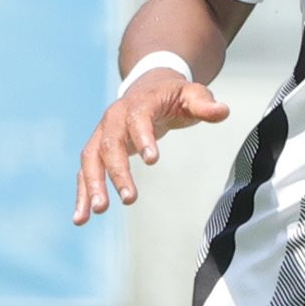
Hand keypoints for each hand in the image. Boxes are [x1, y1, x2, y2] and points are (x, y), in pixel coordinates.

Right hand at [75, 67, 229, 224]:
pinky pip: (86, 172)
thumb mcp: (192, 94)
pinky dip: (82, 194)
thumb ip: (204, 105)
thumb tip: (222, 111)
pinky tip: (82, 218)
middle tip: (129, 198)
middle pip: (110, 144)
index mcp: (138, 103)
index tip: (153, 160)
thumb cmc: (172, 95)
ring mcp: (102, 134)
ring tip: (98, 211)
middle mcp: (114, 118)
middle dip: (117, 172)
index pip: (137, 118)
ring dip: (92, 185)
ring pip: (91, 160)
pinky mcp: (97, 150)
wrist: (146, 88)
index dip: (143, 138)